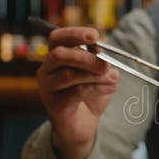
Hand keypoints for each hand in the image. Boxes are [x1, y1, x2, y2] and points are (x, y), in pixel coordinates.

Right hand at [36, 27, 119, 158]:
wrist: (82, 124)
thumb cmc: (90, 94)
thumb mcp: (99, 73)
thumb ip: (101, 61)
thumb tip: (105, 58)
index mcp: (56, 56)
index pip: (57, 37)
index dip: (75, 34)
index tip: (95, 36)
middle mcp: (47, 69)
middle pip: (59, 54)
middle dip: (86, 57)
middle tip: (106, 64)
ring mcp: (47, 87)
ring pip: (69, 74)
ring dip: (95, 76)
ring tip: (112, 79)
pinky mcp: (54, 104)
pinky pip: (76, 92)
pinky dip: (97, 88)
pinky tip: (109, 88)